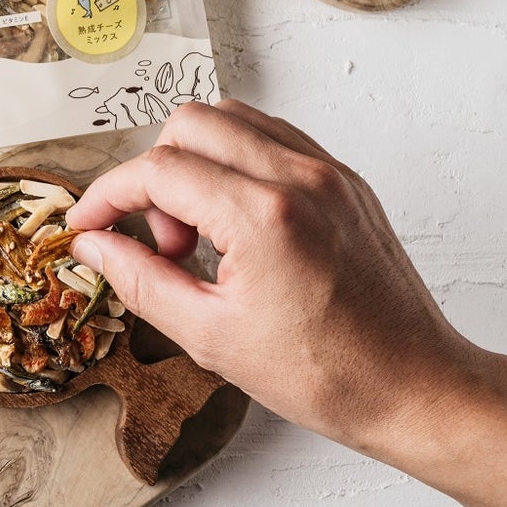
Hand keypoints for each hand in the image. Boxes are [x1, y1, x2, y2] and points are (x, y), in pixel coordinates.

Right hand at [65, 100, 473, 455]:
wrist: (416, 388)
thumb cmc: (326, 375)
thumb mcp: (210, 338)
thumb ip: (140, 280)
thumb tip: (93, 245)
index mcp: (263, 217)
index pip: (158, 171)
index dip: (109, 195)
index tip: (90, 225)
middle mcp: (299, 177)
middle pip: (190, 124)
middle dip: (155, 175)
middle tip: (165, 241)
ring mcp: (329, 173)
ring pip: (231, 119)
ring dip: (196, 162)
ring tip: (203, 232)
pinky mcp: (346, 180)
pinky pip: (272, 138)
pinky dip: (236, 164)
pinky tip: (236, 223)